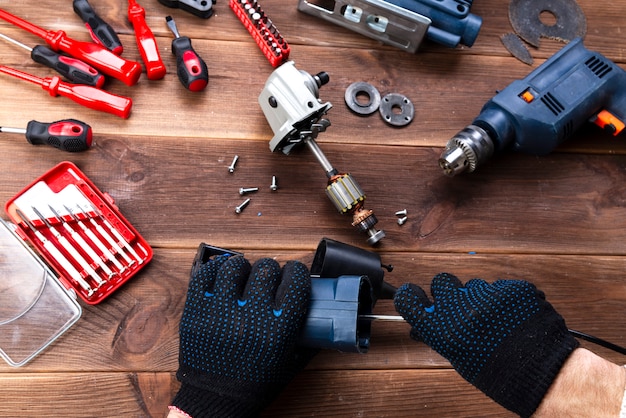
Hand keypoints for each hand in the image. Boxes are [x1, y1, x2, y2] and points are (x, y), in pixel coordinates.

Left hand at [171, 253, 312, 417]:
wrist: (217, 401)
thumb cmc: (255, 382)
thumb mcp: (291, 361)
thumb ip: (307, 334)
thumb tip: (320, 307)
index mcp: (279, 330)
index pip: (295, 281)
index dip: (296, 272)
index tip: (294, 273)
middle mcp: (251, 318)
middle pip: (266, 270)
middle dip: (271, 270)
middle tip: (269, 277)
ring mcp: (220, 313)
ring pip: (234, 267)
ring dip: (243, 267)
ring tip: (244, 274)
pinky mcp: (196, 312)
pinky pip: (204, 275)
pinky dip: (216, 268)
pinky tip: (223, 272)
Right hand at [394, 273, 578, 417]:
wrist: (545, 375)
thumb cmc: (502, 374)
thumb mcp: (461, 359)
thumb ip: (442, 336)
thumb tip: (425, 324)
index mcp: (442, 329)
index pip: (409, 299)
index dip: (412, 296)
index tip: (418, 297)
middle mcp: (460, 308)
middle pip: (442, 281)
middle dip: (449, 291)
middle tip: (460, 306)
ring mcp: (488, 294)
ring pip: (475, 285)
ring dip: (481, 298)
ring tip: (497, 320)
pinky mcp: (512, 288)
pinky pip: (502, 287)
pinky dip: (507, 300)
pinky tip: (515, 318)